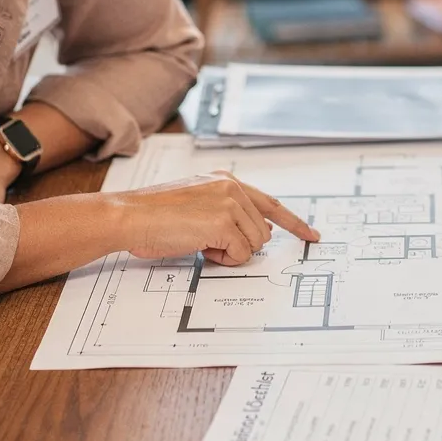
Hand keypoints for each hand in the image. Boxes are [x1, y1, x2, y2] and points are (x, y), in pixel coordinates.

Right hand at [111, 171, 318, 265]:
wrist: (129, 216)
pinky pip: (241, 255)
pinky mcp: (224, 223)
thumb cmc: (154, 216)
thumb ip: (227, 212)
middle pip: (263, 232)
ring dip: (230, 253)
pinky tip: (199, 248)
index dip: (294, 222)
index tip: (312, 235)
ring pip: (255, 244)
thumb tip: (257, 234)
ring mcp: (230, 204)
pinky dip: (223, 260)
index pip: (270, 203)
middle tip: (208, 246)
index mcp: (226, 180)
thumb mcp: (197, 204)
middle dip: (241, 246)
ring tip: (200, 243)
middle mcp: (232, 187)